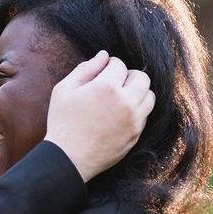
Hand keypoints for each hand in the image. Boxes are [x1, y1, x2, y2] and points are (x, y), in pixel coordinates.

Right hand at [44, 51, 154, 182]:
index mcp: (106, 87)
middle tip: (114, 84)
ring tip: (120, 98)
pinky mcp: (136, 134)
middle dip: (128, 76)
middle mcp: (125, 101)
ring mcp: (134, 119)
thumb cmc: (62, 122)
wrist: (68, 158)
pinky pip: (145, 115)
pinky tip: (120, 114)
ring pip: (149, 96)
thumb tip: (104, 55)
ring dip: (137, 93)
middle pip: (142, 77)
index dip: (109, 66)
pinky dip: (137, 110)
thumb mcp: (63, 90)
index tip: (101, 74)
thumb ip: (85, 69)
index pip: (119, 64)